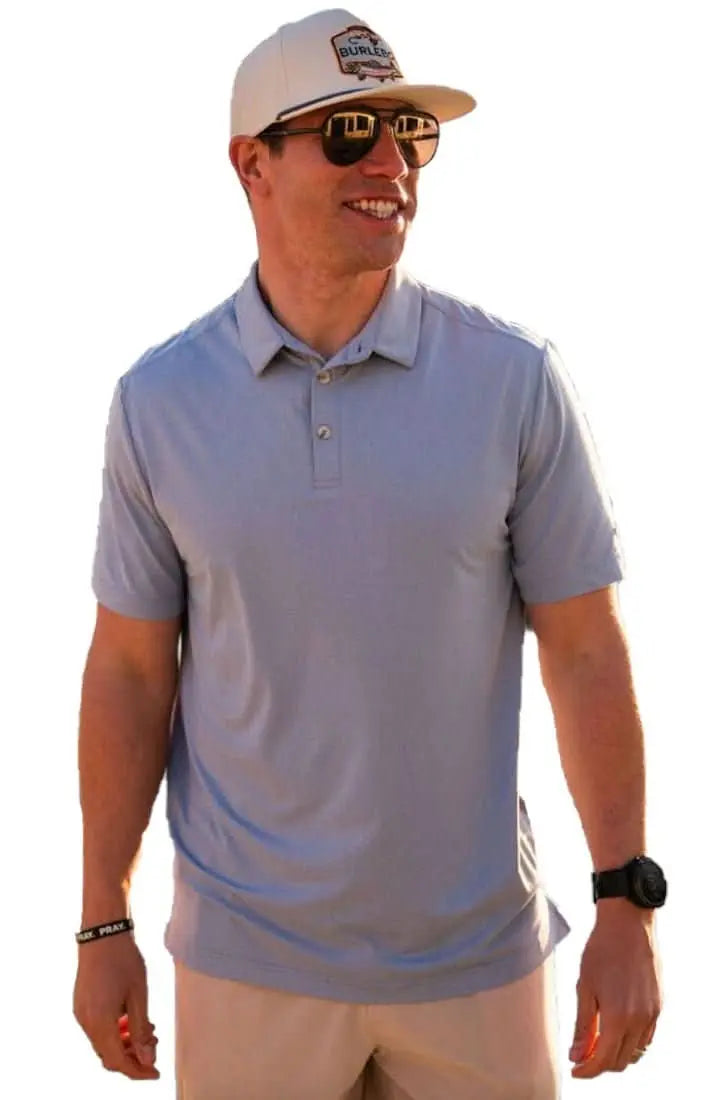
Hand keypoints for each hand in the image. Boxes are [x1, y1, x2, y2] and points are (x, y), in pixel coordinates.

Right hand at [73, 932, 159, 1079]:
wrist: (102, 931)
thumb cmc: (123, 959)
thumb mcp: (139, 995)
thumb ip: (141, 1030)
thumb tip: (146, 1059)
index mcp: (99, 1022)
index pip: (117, 1061)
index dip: (137, 1071)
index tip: (156, 1073)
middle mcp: (85, 1022)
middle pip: (108, 1055)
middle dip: (132, 1057)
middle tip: (154, 1045)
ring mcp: (80, 1013)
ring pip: (103, 1042)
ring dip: (124, 1043)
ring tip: (147, 1028)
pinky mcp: (81, 1004)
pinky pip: (97, 1029)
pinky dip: (115, 1031)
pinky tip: (130, 1017)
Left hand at [569, 903, 662, 1077]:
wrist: (628, 924)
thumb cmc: (601, 950)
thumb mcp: (584, 987)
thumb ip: (582, 1025)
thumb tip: (576, 1055)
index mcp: (617, 1017)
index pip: (603, 1060)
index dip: (587, 1071)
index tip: (575, 1070)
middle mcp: (639, 1021)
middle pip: (620, 1061)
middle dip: (600, 1064)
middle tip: (582, 1056)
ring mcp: (652, 1014)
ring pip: (635, 1052)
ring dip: (617, 1055)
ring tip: (597, 1043)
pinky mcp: (658, 1006)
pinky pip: (646, 1037)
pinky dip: (631, 1042)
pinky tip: (616, 1031)